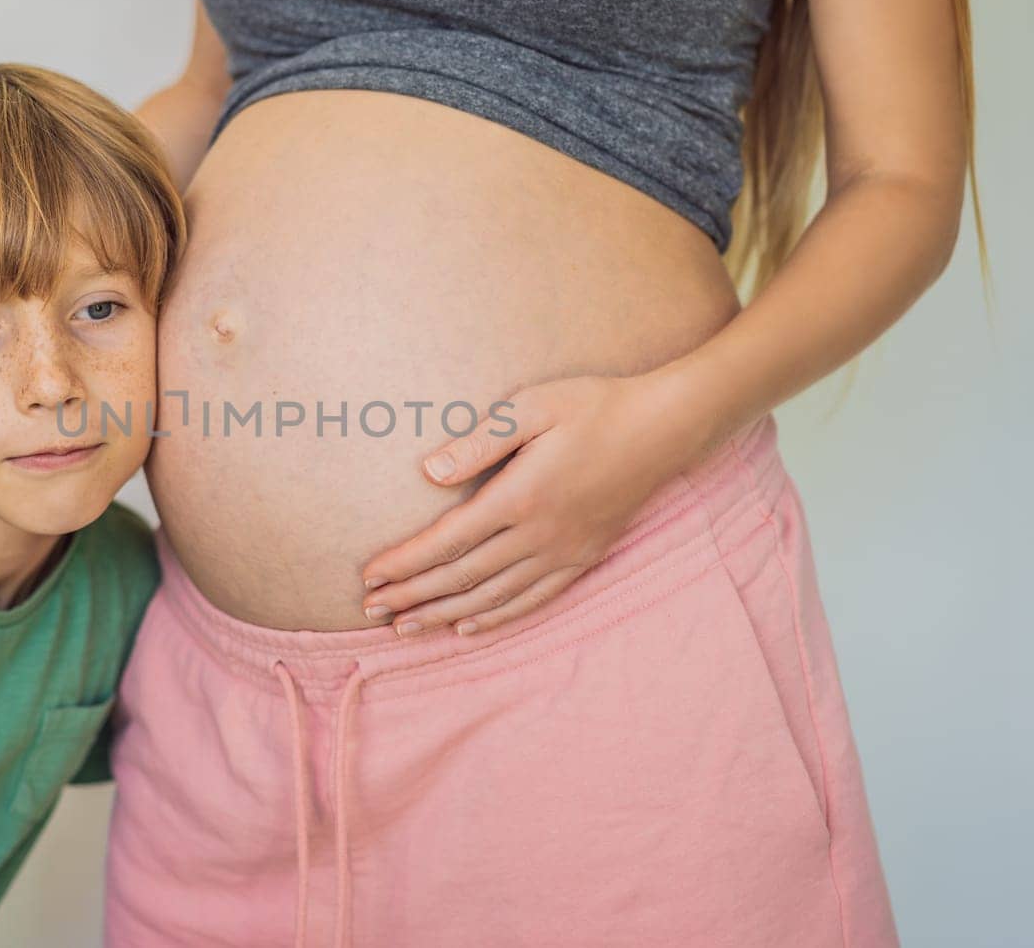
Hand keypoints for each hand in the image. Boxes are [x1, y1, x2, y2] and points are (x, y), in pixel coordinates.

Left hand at [360, 372, 705, 637]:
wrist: (664, 427)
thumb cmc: (593, 406)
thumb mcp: (532, 407)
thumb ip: (480, 442)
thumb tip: (429, 473)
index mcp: (520, 497)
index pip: (446, 542)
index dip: (404, 563)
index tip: (369, 577)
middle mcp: (540, 535)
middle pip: (462, 578)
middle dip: (412, 596)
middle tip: (370, 610)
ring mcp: (564, 551)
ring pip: (493, 597)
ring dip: (444, 615)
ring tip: (406, 628)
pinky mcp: (584, 557)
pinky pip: (533, 599)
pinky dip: (496, 617)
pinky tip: (468, 627)